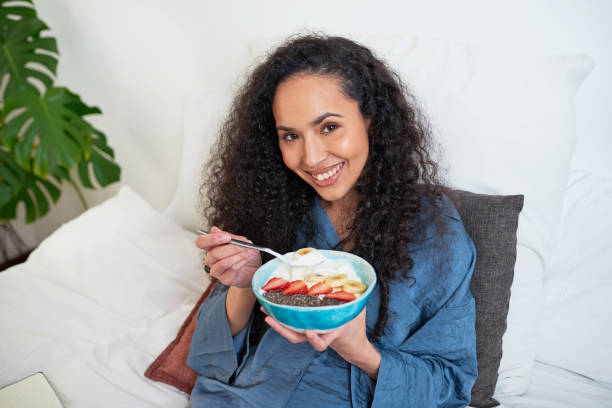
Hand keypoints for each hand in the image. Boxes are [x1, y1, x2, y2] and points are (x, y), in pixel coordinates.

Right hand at [195, 226, 261, 287]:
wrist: (255, 268)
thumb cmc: (245, 254)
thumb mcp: (240, 241)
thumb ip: (228, 236)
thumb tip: (214, 229)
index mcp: (211, 248)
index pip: (201, 242)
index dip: (211, 239)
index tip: (227, 237)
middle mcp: (211, 260)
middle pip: (214, 254)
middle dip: (232, 248)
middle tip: (244, 245)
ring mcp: (217, 271)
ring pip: (223, 263)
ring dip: (238, 256)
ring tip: (248, 251)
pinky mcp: (225, 279)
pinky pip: (232, 269)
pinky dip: (242, 262)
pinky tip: (248, 257)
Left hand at [262, 306, 379, 378]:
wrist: (350, 339)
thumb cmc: (353, 324)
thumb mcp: (357, 312)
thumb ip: (355, 301)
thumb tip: (358, 285)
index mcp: (332, 332)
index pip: (322, 342)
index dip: (315, 339)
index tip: (309, 331)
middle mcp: (318, 334)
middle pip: (297, 337)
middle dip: (283, 329)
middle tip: (271, 318)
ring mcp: (310, 331)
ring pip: (291, 332)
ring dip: (277, 323)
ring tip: (266, 310)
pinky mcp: (305, 325)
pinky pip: (291, 324)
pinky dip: (281, 317)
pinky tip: (273, 306)